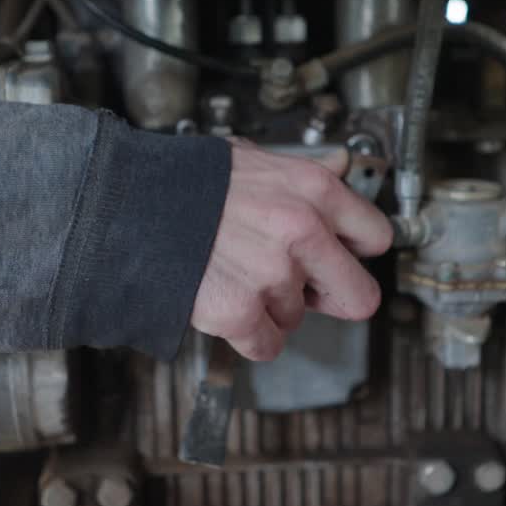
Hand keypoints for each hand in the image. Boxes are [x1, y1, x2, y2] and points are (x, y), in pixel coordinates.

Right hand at [190, 140, 392, 360]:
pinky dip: (247, 334)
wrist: (129, 205)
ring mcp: (273, 276)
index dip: (354, 253)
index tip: (340, 258)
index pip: (376, 238)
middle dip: (331, 298)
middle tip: (302, 289)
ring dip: (271, 307)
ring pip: (297, 319)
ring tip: (234, 276)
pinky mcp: (241, 312)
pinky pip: (266, 345)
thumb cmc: (188, 182)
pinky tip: (224, 302)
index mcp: (313, 191)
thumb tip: (339, 170)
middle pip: (359, 297)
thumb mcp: (254, 160)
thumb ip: (303, 173)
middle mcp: (303, 232)